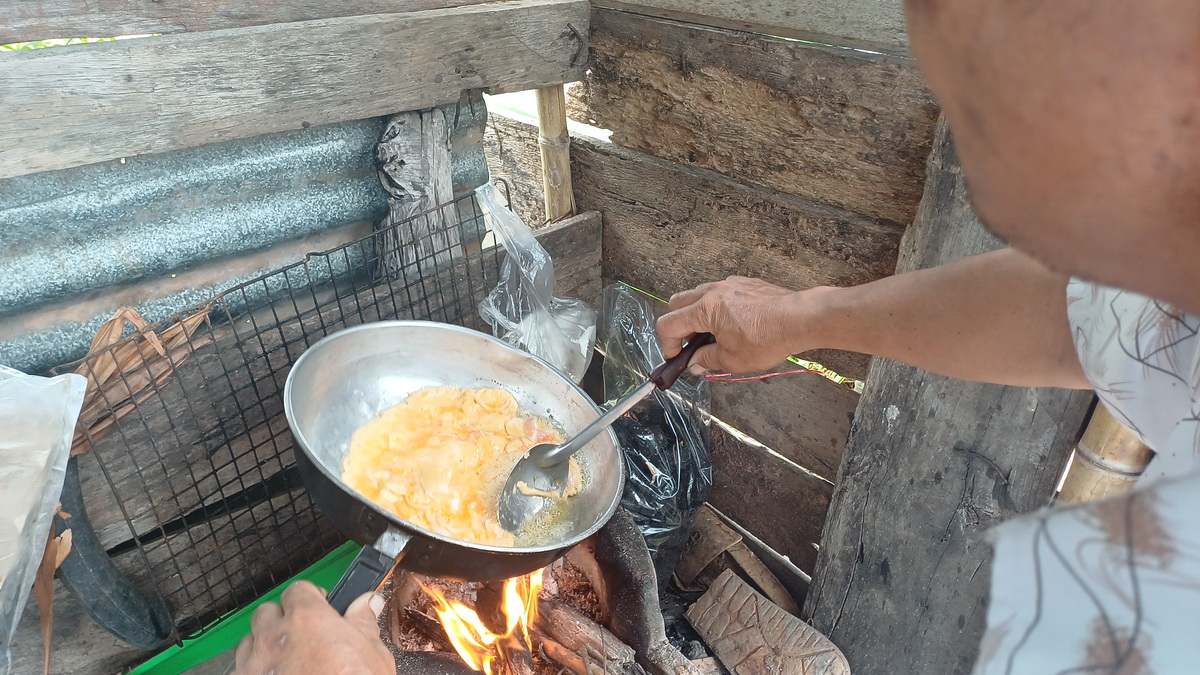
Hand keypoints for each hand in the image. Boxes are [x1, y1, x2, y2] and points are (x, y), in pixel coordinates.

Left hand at [233, 581, 394, 674]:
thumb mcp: (373, 653)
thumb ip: (363, 622)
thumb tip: (366, 604)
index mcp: (307, 618)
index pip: (298, 590)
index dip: (310, 597)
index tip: (320, 606)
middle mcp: (275, 637)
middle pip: (266, 613)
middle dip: (281, 620)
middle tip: (301, 635)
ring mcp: (256, 666)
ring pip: (248, 643)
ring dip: (263, 647)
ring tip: (285, 661)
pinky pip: (240, 672)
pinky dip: (255, 673)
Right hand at [656, 277, 826, 373]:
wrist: (801, 319)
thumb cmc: (767, 339)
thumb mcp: (732, 359)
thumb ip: (707, 359)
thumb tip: (694, 363)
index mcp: (704, 309)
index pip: (668, 324)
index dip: (668, 345)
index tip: (677, 358)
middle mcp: (713, 291)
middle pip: (677, 303)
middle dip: (678, 326)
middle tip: (690, 345)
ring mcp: (730, 283)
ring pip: (698, 295)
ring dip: (696, 315)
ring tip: (712, 336)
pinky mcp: (745, 283)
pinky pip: (720, 292)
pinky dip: (716, 308)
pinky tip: (733, 324)